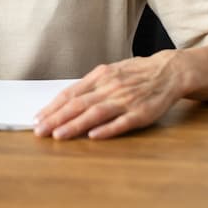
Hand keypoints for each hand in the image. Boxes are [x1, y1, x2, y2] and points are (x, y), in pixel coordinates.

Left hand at [34, 51, 183, 139]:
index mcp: (100, 76)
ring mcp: (126, 100)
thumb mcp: (110, 72)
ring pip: (95, 113)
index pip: (70, 94)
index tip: (37, 118)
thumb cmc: (136, 73)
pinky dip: (107, 129)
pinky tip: (93, 136)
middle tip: (39, 130)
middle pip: (78, 104)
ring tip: (58, 135)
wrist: (170, 71)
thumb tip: (66, 99)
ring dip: (75, 125)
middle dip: (56, 118)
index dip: (52, 107)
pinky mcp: (142, 113)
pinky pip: (122, 123)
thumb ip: (90, 86)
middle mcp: (110, 87)